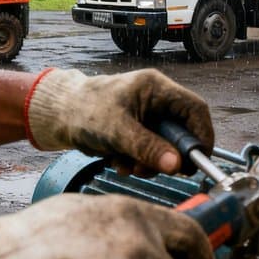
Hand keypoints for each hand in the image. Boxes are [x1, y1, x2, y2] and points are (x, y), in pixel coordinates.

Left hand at [26, 68, 212, 175]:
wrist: (57, 115)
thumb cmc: (84, 110)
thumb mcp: (117, 130)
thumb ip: (148, 147)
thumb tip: (177, 165)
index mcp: (157, 88)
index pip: (195, 109)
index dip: (202, 136)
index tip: (198, 161)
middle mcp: (156, 101)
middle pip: (181, 132)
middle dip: (168, 156)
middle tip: (154, 170)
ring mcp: (147, 116)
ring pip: (165, 147)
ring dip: (149, 162)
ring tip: (126, 165)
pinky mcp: (137, 131)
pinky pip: (148, 152)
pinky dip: (136, 161)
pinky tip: (117, 161)